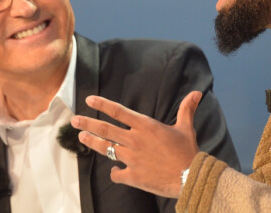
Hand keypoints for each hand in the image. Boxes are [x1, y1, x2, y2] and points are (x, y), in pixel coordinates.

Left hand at [71, 91, 201, 197]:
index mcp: (145, 126)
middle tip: (74, 120)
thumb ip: (186, 109)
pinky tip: (114, 171)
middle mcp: (135, 139)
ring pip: (106, 149)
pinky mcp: (134, 176)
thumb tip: (197, 93)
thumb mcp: (186, 128)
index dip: (101, 104)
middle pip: (105, 129)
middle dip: (87, 123)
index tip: (88, 99)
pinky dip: (114, 172)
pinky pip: (117, 173)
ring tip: (81, 136)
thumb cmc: (188, 152)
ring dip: (92, 142)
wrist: (192, 178)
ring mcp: (132, 158)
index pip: (117, 111)